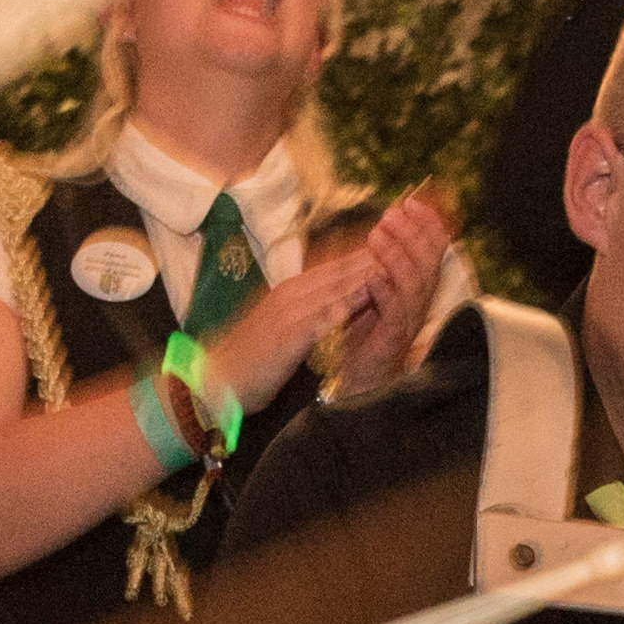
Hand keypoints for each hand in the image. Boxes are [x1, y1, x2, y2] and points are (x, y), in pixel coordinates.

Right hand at [200, 245, 383, 417]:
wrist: (213, 381)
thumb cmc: (250, 360)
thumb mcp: (284, 329)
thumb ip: (310, 314)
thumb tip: (338, 307)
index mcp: (293, 291)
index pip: (338, 268)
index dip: (369, 256)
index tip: (400, 245)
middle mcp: (293, 294)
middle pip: (342, 271)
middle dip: (376, 256)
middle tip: (410, 242)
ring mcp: (291, 311)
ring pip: (336, 286)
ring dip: (367, 273)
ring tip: (399, 261)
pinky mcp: (289, 334)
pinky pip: (324, 315)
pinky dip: (348, 304)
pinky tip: (369, 297)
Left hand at [328, 191, 454, 393]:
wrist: (343, 382)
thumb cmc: (353, 337)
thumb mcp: (365, 292)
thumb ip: (374, 262)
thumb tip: (380, 224)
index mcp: (411, 291)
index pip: (429, 253)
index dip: (425, 226)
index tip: (412, 202)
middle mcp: (414, 308)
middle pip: (428, 267)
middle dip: (413, 236)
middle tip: (394, 214)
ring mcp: (404, 328)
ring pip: (415, 289)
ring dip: (397, 258)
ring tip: (378, 237)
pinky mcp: (388, 346)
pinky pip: (395, 317)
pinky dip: (385, 293)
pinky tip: (373, 276)